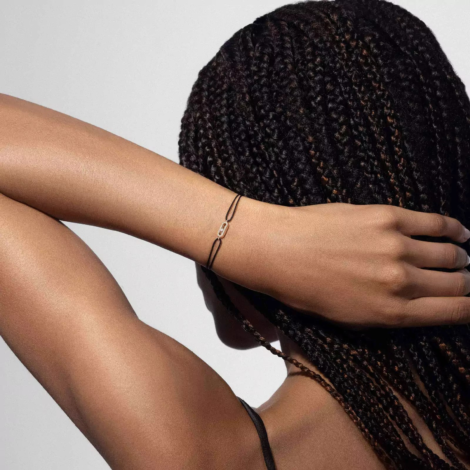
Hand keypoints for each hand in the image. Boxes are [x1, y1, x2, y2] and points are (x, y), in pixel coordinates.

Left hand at [214, 201, 469, 328]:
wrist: (279, 250)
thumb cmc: (305, 289)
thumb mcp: (347, 318)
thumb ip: (388, 314)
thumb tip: (420, 306)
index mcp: (391, 314)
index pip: (454, 313)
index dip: (468, 308)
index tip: (467, 302)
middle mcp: (401, 283)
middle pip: (458, 284)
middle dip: (464, 283)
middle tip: (460, 278)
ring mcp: (397, 247)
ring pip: (451, 253)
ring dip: (459, 256)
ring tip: (460, 255)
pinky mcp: (388, 217)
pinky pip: (436, 222)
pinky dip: (453, 228)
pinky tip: (459, 232)